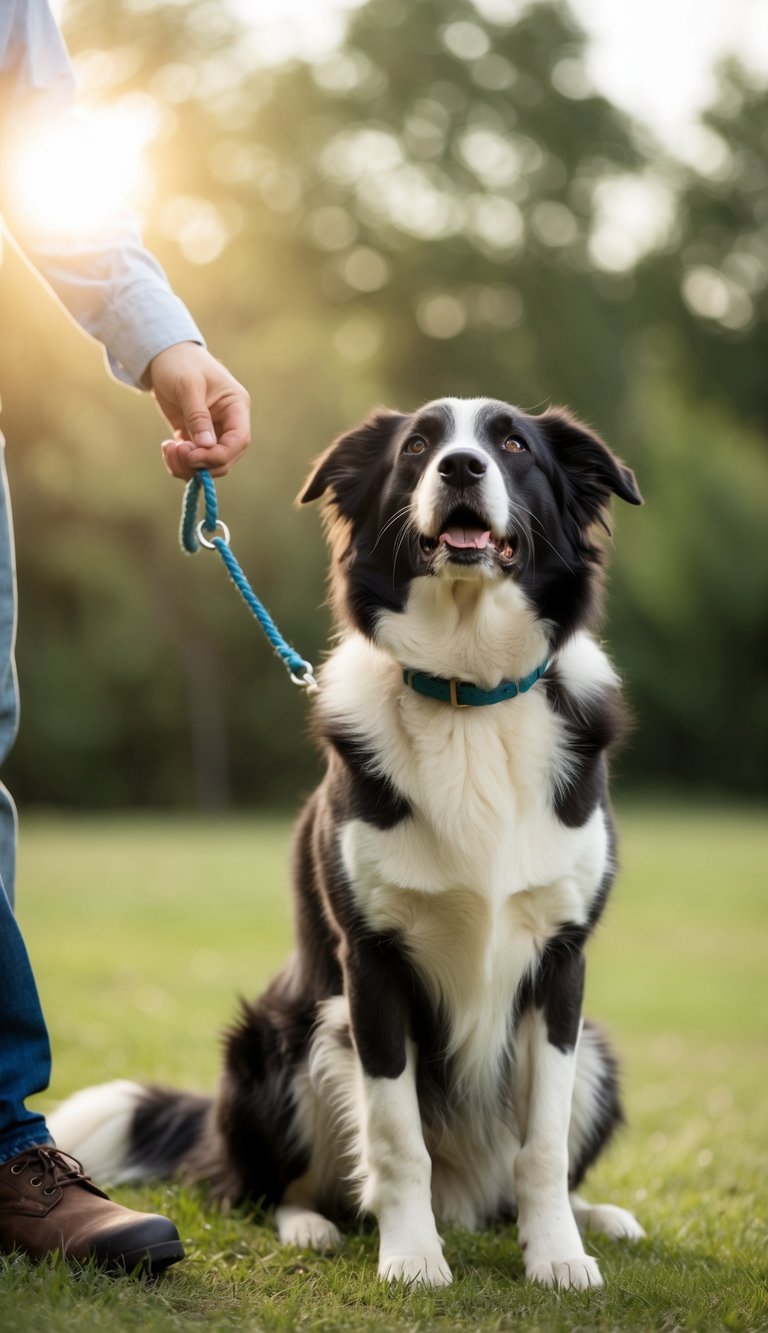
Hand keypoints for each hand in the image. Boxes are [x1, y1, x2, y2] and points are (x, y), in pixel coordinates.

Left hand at [148, 342, 250, 479]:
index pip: (239, 440)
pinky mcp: (194, 437)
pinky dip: (179, 461)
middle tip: (177, 453)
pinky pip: (192, 459)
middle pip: (225, 458)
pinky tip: (167, 448)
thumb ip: (198, 416)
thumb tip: (206, 446)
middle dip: (201, 463)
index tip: (192, 456)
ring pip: (208, 463)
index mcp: (236, 407)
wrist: (163, 356)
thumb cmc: (180, 363)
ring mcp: (212, 432)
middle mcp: (228, 423)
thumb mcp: (189, 385)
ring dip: (188, 466)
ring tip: (168, 450)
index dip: (219, 455)